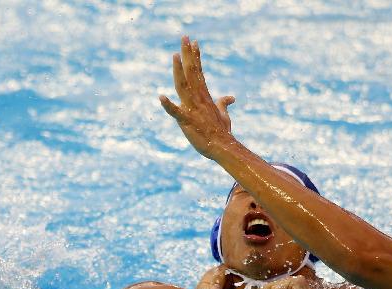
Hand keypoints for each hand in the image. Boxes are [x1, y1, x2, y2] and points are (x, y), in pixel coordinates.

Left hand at [160, 36, 235, 158]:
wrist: (224, 147)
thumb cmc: (222, 132)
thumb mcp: (223, 115)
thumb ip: (223, 104)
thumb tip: (231, 97)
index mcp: (204, 96)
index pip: (199, 72)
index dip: (196, 56)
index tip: (194, 41)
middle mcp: (198, 99)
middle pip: (192, 73)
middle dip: (188, 54)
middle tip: (184, 37)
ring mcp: (193, 109)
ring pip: (184, 86)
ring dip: (179, 71)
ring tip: (175, 56)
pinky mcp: (187, 122)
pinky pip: (176, 112)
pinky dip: (168, 105)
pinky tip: (160, 97)